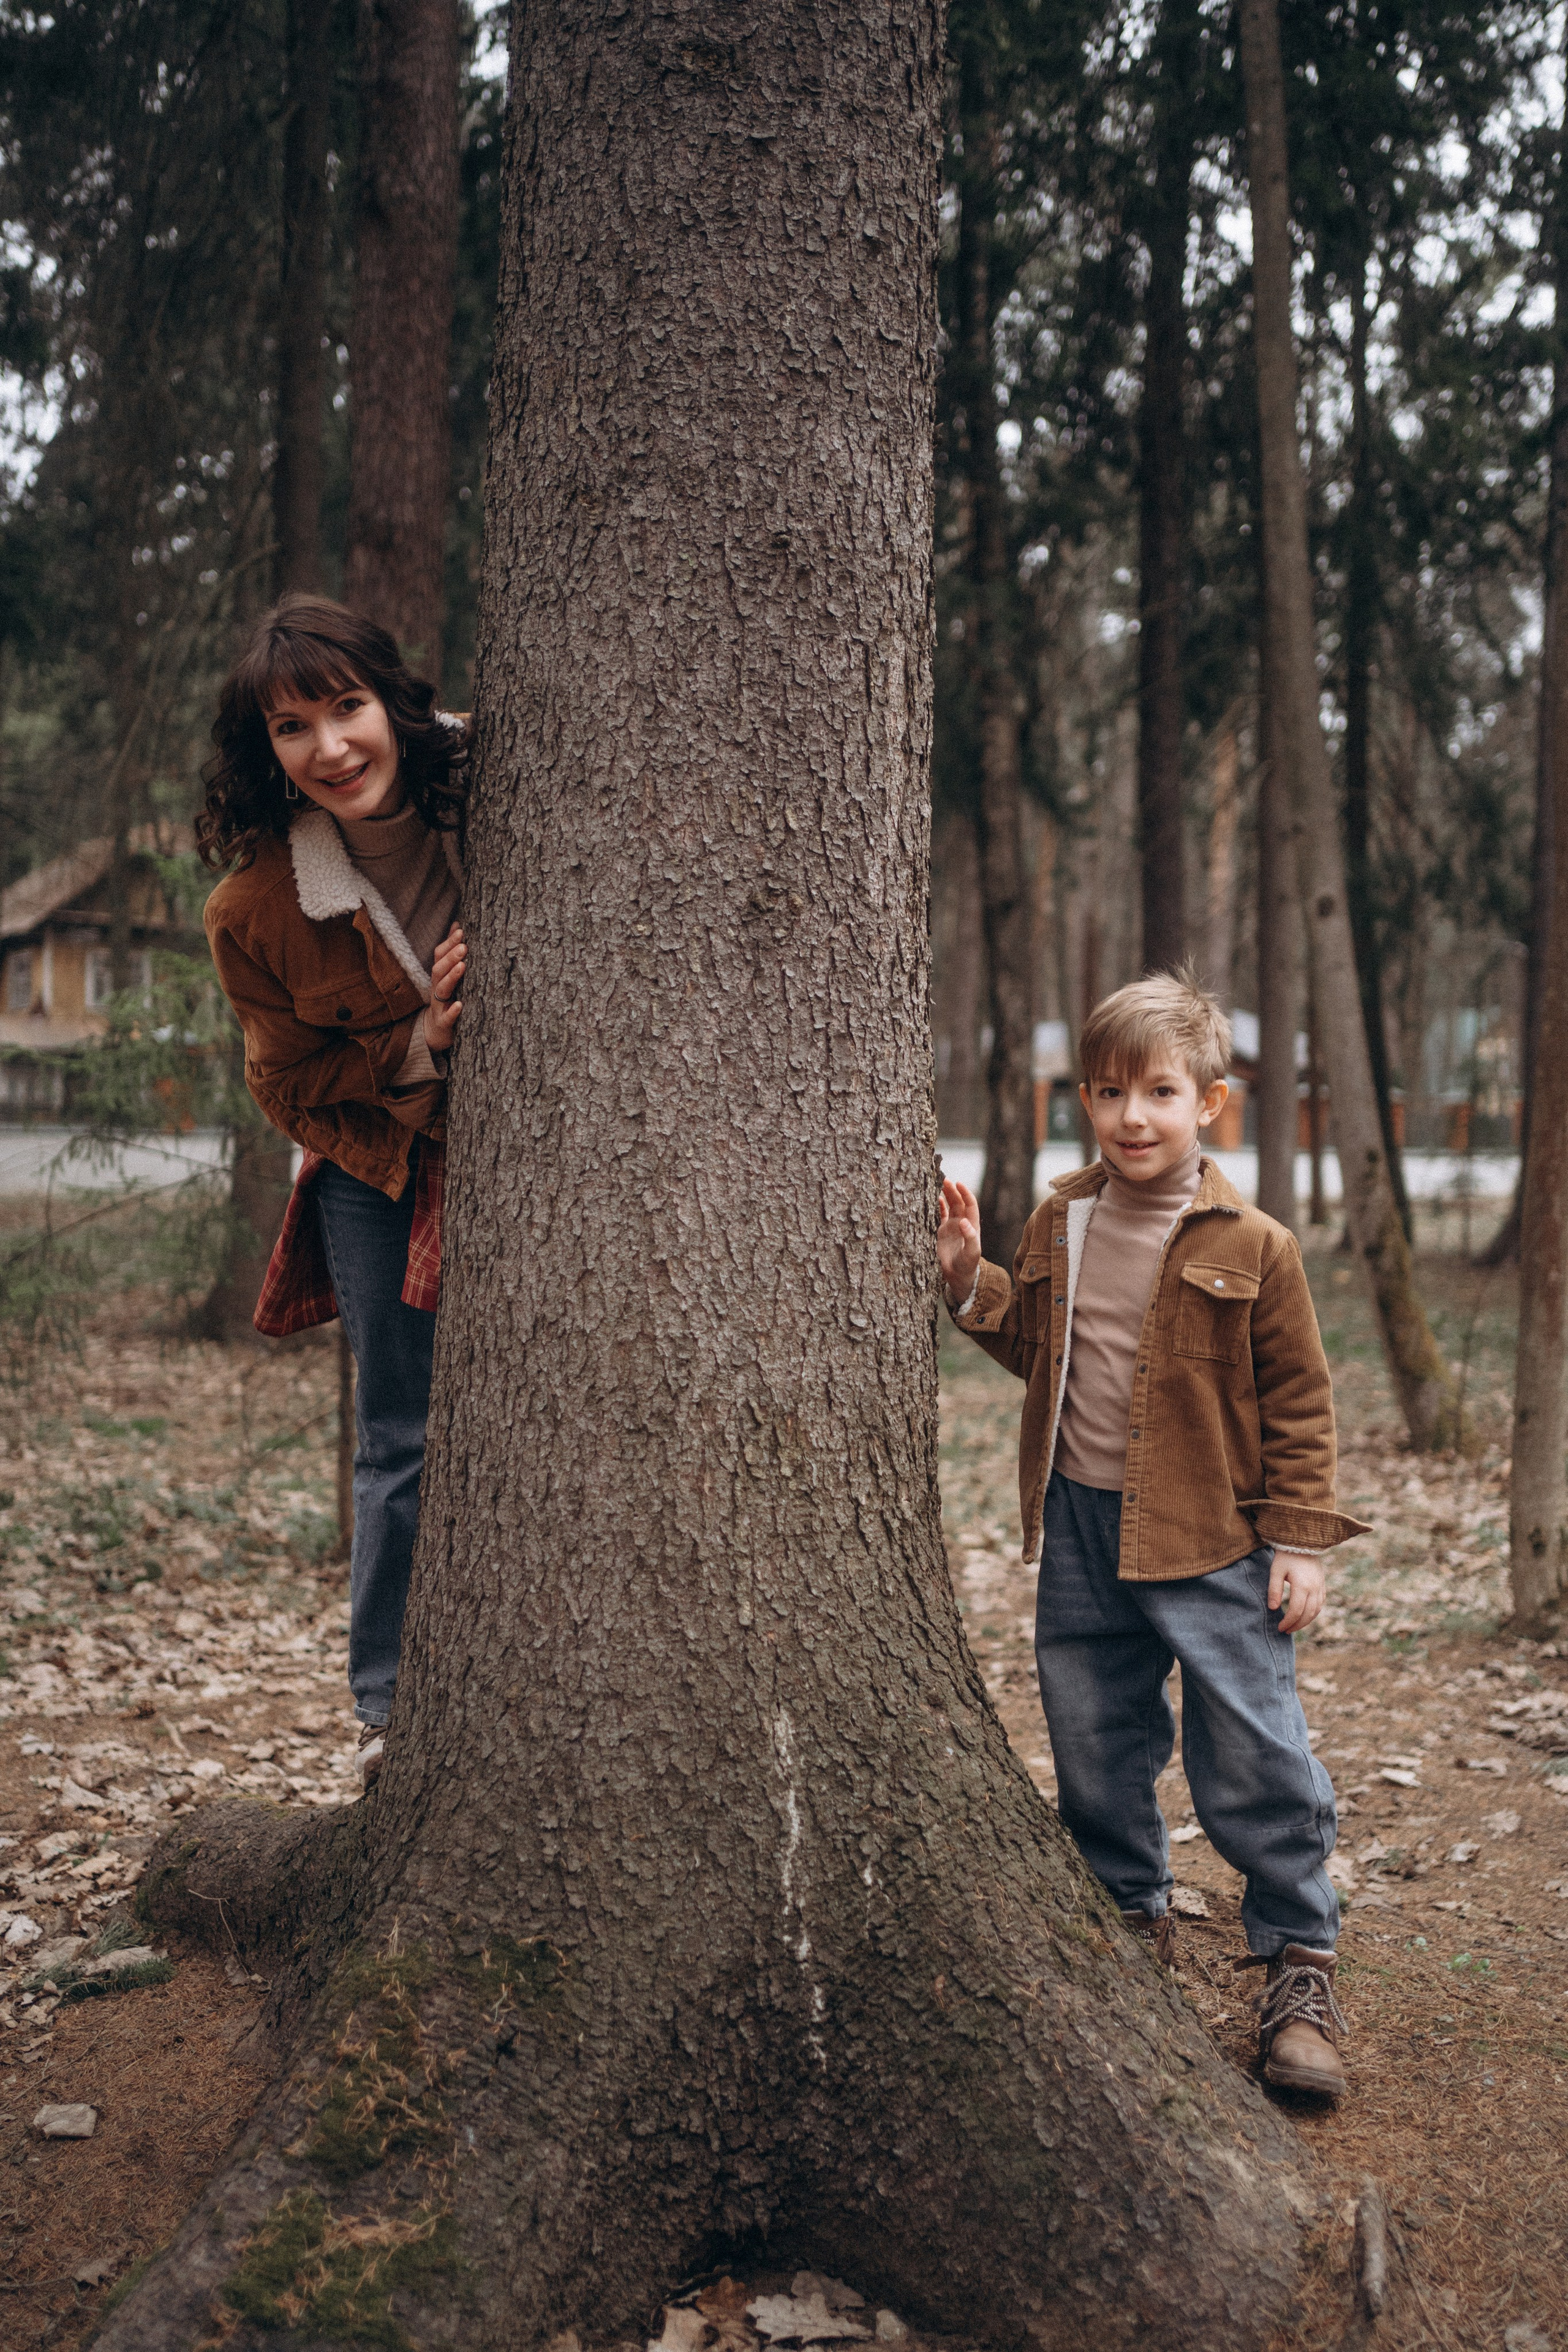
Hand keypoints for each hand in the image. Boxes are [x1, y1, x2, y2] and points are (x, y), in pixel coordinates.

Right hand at [424, 923, 465, 1052]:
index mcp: (439, 975)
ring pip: (442, 990)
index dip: (448, 943)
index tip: (461, 931)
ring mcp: (439, 1006)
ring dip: (451, 977)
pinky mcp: (444, 1024)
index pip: (439, 956)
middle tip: (464, 946)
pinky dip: (452, 1011)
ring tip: (463, 966)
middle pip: (439, 970)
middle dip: (450, 957)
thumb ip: (451, 952)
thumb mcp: (447, 975)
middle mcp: (436, 988)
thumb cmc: (446, 999)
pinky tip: (459, 1005)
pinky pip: (446, 1018)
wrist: (435, 1032)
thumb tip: (457, 925)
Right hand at [938, 1177, 981, 1301]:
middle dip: (953, 1191)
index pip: (970, 1205)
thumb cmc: (967, 1264)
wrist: (958, 1276)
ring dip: (946, 1195)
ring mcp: (951, 1227)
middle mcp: (962, 1223)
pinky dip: (938, 1207)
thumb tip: (964, 1221)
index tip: (959, 1184)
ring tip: (939, 1184)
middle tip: (945, 1180)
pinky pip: (940, 1216)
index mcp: (971, 1225)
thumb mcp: (972, 1252)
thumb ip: (970, 1236)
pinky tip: (934, 1199)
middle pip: (958, 1202)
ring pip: (949, 1207)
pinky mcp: (942, 1232)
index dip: (965, 1193)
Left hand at [1268, 1549, 1325, 1634]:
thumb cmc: (1286, 1555)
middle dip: (1296, 1625)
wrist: (1302, 1541)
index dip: (1288, 1622)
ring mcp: (1320, 1586)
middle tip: (1285, 1631)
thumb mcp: (1276, 1570)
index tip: (1279, 1627)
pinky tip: (1304, 1616)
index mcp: (1302, 1585)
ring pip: (1316, 1611)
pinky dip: (1313, 1613)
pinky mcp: (1322, 1584)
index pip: (1296, 1611)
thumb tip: (1273, 1608)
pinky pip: (1320, 1603)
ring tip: (1294, 1626)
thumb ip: (1274, 1589)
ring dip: (1305, 1621)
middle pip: (1307, 1614)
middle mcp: (1314, 1588)